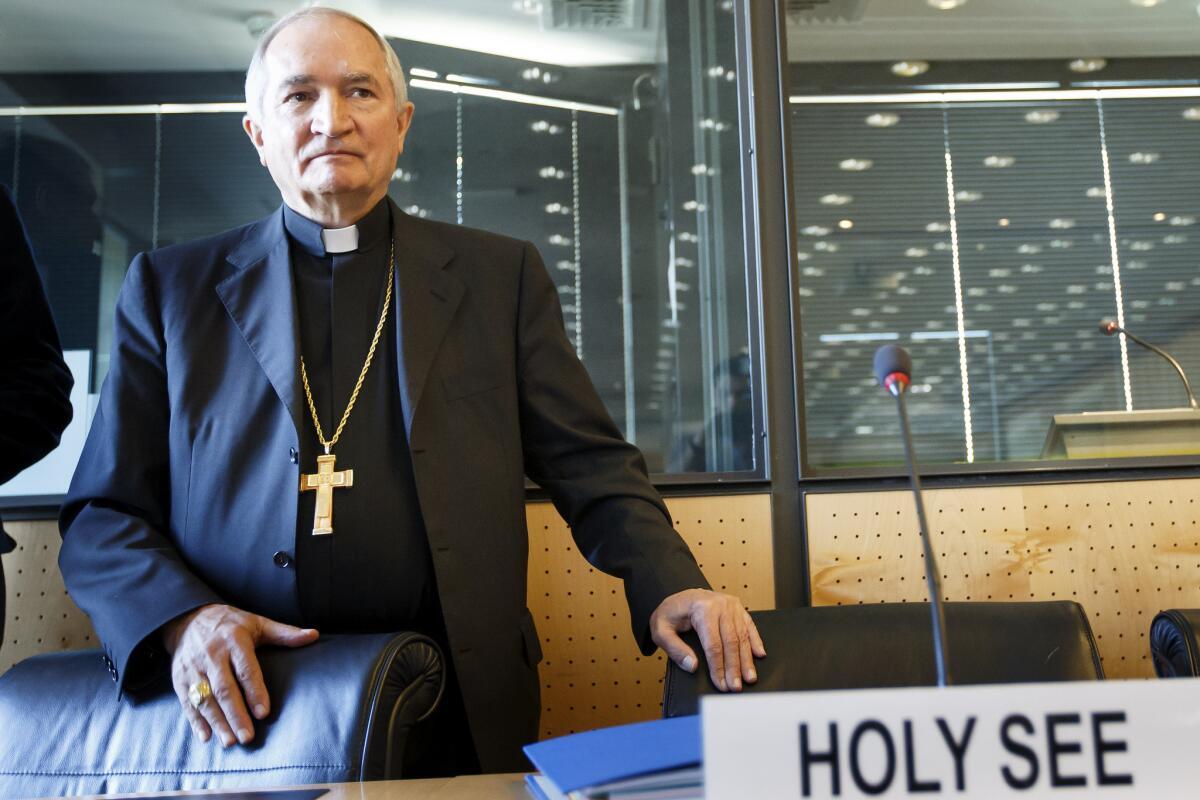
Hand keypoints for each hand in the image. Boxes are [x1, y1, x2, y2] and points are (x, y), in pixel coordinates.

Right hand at [162, 603, 317, 746]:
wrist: (189, 619)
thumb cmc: (231, 624)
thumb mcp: (257, 623)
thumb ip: (284, 633)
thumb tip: (313, 636)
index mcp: (234, 640)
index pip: (246, 669)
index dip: (255, 691)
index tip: (264, 713)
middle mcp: (211, 655)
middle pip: (224, 688)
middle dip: (236, 714)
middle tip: (248, 737)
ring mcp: (193, 668)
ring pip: (204, 698)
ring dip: (217, 721)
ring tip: (230, 742)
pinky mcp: (179, 679)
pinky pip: (187, 702)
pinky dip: (195, 721)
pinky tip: (206, 737)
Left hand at [650, 589, 765, 691]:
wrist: (678, 597)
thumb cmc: (670, 613)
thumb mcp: (661, 631)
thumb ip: (675, 649)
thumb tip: (693, 666)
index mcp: (701, 609)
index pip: (713, 645)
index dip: (718, 667)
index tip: (721, 684)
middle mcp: (719, 604)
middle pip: (731, 642)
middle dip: (734, 667)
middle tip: (736, 687)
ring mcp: (730, 605)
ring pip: (742, 636)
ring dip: (746, 659)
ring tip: (749, 678)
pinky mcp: (737, 607)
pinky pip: (749, 625)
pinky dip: (755, 640)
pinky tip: (759, 654)